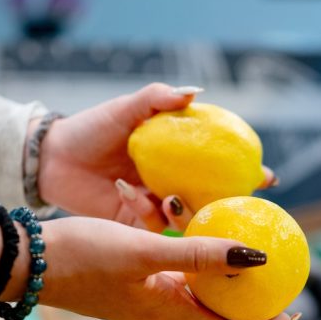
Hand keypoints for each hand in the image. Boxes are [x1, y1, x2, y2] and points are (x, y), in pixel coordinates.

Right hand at [32, 216, 297, 319]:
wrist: (20, 260)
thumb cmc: (79, 256)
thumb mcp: (143, 251)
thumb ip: (198, 255)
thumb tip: (256, 257)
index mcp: (164, 310)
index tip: (295, 314)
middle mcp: (155, 308)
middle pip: (215, 316)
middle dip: (250, 306)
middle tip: (280, 285)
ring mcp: (138, 295)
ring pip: (194, 293)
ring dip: (222, 281)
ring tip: (247, 256)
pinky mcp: (123, 279)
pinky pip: (172, 274)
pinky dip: (194, 262)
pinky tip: (196, 235)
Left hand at [35, 83, 274, 231]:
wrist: (54, 158)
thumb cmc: (91, 129)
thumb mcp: (126, 109)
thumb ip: (158, 99)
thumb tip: (196, 93)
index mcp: (179, 157)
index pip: (222, 165)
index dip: (247, 172)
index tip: (267, 177)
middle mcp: (174, 183)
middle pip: (215, 200)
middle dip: (233, 206)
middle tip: (240, 205)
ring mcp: (157, 206)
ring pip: (188, 219)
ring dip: (187, 212)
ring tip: (172, 198)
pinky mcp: (136, 226)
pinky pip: (153, 226)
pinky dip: (143, 209)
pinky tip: (124, 190)